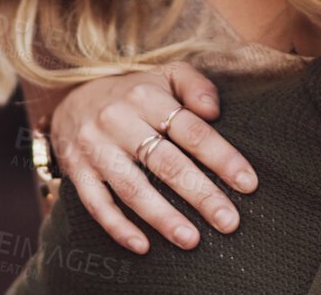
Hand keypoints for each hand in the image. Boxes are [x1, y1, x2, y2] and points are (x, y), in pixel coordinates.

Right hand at [46, 61, 256, 252]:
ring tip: (191, 240)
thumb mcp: (168, 74)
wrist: (72, 97)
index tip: (248, 184)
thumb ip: (196, 86)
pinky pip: (96, 204)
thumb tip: (215, 112)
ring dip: (162, 217)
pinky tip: (143, 246)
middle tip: (229, 221)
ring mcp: (94, 148)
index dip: (222, 158)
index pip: (192, 131)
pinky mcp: (76, 170)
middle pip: (166, 163)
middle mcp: (118, 121)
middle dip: (200, 195)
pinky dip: (117, 227)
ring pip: (131, 188)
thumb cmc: (136, 92)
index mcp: (147, 97)